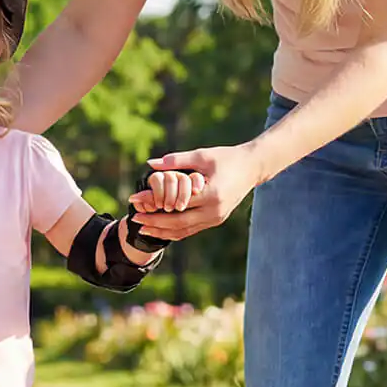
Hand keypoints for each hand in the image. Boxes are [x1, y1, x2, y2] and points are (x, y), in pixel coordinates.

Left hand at [128, 147, 258, 241]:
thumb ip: (175, 161)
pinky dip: (175, 230)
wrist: (252, 167)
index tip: (135, 199)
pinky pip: (192, 229)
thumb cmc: (227, 158)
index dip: (153, 203)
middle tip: (134, 219)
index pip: (176, 203)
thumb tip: (150, 164)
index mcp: (212, 194)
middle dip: (154, 223)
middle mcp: (214, 211)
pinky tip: (160, 229)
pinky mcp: (216, 220)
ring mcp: (216, 218)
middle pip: (178, 223)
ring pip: (184, 230)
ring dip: (162, 231)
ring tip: (143, 228)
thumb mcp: (201, 155)